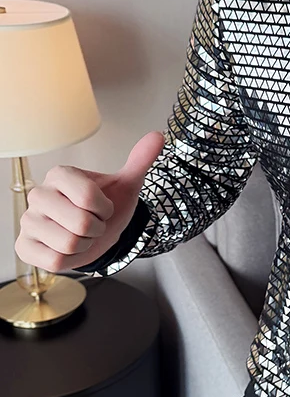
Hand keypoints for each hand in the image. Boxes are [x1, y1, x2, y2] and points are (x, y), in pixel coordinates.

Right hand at [15, 131, 164, 272]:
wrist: (95, 233)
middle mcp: (38, 195)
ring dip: (86, 245)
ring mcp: (28, 221)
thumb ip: (140, 161)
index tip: (103, 207)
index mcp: (60, 175)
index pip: (88, 197)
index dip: (105, 209)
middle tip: (94, 224)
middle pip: (81, 223)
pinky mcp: (25, 246)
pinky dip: (71, 260)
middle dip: (98, 229)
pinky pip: (54, 260)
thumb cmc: (106, 208)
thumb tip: (158, 136)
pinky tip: (69, 249)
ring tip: (83, 235)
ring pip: (69, 244)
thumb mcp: (126, 186)